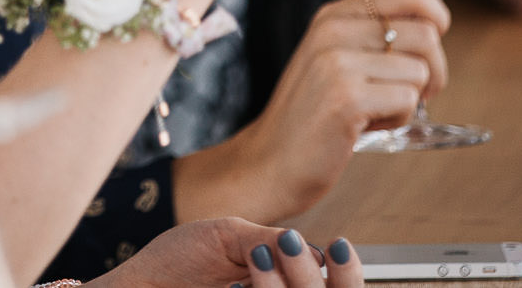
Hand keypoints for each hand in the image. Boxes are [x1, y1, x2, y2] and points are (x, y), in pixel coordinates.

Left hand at [85, 221, 364, 287]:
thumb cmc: (174, 262)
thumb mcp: (226, 237)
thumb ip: (269, 241)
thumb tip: (315, 252)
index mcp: (282, 281)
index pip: (335, 285)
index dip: (347, 274)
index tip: (338, 250)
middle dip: (309, 277)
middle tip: (284, 250)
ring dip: (279, 286)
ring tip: (255, 264)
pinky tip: (240, 286)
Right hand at [173, 0, 448, 221]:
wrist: (270, 163)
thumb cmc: (311, 114)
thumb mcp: (334, 54)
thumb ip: (371, 21)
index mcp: (333, 15)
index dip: (435, 15)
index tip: (431, 44)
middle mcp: (333, 30)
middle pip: (426, 34)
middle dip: (433, 70)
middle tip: (405, 92)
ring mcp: (337, 62)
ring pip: (421, 70)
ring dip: (409, 99)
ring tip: (375, 110)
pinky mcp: (346, 98)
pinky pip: (408, 100)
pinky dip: (397, 120)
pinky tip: (366, 125)